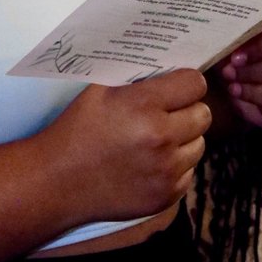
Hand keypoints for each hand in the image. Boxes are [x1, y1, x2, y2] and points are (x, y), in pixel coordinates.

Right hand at [48, 69, 210, 222]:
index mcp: (144, 105)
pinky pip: (188, 173)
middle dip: (188, 110)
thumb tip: (168, 65)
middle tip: (167, 114)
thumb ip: (137, 78)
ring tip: (157, 140)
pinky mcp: (166, 196)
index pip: (195, 83)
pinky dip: (175, 167)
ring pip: (200, 144)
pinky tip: (150, 164)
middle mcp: (161, 137)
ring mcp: (166, 170)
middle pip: (204, 114)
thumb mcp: (100, 90)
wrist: (57, 182)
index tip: (176, 88)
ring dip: (184, 140)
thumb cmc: (77, 130)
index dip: (186, 83)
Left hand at [217, 12, 261, 132]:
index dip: (261, 47)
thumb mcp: (240, 38)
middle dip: (255, 73)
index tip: (235, 57)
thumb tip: (230, 40)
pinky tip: (249, 105)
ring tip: (235, 89)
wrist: (246, 78)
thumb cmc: (245, 52)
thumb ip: (238, 35)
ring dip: (257, 94)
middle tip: (230, 74)